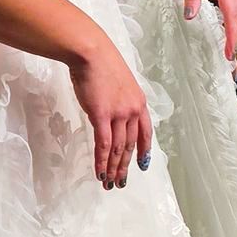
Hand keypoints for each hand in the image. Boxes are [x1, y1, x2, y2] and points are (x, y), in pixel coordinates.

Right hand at [69, 34, 152, 189]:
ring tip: (109, 183)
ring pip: (117, 149)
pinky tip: (100, 172)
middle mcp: (133, 111)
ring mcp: (119, 114)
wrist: (91, 53)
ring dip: (113, 168)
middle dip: (125, 166)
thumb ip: (118, 99)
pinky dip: (102, 161)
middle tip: (121, 182)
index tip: (143, 165)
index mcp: (139, 103)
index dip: (144, 151)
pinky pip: (103, 144)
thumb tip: (110, 110)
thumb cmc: (100, 63)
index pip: (145, 133)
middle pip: (130, 145)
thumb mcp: (118, 82)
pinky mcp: (102, 116)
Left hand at [168, 0, 236, 60]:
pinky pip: (235, 1)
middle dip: (236, 36)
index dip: (233, 36)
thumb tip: (191, 15)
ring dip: (236, 26)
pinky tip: (233, 22)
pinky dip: (235, 14)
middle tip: (230, 55)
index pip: (232, 15)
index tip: (230, 53)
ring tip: (232, 43)